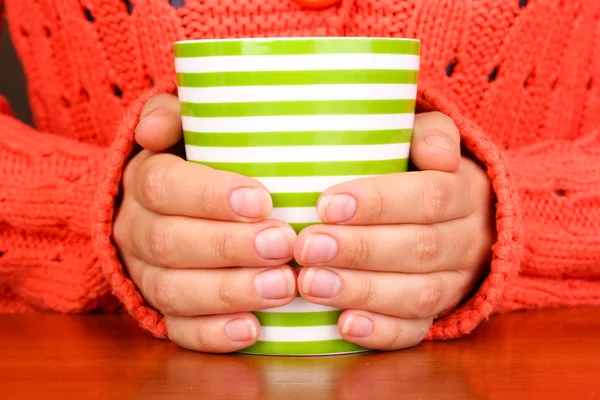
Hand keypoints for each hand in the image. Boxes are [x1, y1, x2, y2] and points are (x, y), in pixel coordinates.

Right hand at [113, 94, 297, 352]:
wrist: (167, 209)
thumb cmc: (194, 163)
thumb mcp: (183, 128)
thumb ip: (171, 116)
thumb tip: (155, 129)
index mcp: (143, 182)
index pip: (164, 187)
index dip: (209, 196)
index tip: (262, 200)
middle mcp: (136, 231)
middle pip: (171, 243)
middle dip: (229, 246)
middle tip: (283, 245)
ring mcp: (146, 275)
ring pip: (175, 291)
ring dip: (230, 292)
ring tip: (282, 288)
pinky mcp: (162, 310)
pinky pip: (179, 330)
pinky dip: (214, 334)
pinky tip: (253, 330)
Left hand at [294, 112, 494, 350]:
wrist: (466, 216)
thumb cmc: (425, 170)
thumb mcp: (433, 139)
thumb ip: (432, 133)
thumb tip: (437, 154)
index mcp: (466, 192)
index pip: (429, 197)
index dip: (378, 203)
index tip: (327, 205)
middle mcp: (467, 240)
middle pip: (419, 249)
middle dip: (359, 251)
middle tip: (307, 248)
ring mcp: (456, 281)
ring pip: (417, 295)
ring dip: (362, 291)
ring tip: (311, 285)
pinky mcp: (440, 311)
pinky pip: (417, 330)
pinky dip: (381, 332)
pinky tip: (343, 325)